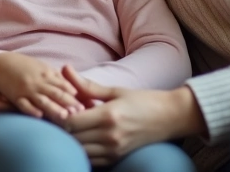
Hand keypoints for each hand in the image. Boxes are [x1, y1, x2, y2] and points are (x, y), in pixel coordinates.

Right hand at [0, 53, 83, 119]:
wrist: (1, 64)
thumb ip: (56, 78)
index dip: (74, 95)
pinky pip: (23, 104)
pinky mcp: (14, 96)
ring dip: (53, 108)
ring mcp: (26, 89)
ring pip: (42, 100)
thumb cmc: (24, 66)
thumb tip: (74, 89)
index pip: (63, 85)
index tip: (84, 104)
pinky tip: (38, 116)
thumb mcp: (42, 68)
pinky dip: (31, 110)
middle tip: (79, 112)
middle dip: (68, 103)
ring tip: (63, 116)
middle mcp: (38, 82)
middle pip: (55, 93)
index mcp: (46, 74)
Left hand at [60, 66, 201, 165]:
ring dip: (71, 140)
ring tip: (73, 128)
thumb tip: (65, 69)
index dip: (60, 115)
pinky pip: (90, 159)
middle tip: (61, 117)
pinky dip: (83, 150)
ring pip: (79, 150)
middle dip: (62, 128)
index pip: (70, 121)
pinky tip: (84, 139)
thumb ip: (87, 85)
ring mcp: (113, 150)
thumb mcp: (115, 91)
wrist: (170, 117)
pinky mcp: (116, 158)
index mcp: (108, 115)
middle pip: (71, 137)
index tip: (60, 107)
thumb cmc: (143, 100)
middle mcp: (109, 135)